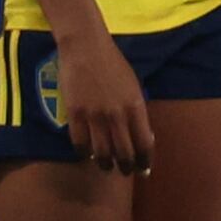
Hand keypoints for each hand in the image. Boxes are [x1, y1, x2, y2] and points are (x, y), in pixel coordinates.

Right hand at [57, 30, 153, 174]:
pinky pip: (79, 143)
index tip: (145, 169)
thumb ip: (137, 112)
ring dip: (105, 164)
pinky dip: (84, 153)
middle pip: (124, 153)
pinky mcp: (74, 114)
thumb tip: (142, 135)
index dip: (146, 161)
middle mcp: (117, 115)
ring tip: (106, 167)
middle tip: (127, 172)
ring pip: (101, 152)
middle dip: (127, 167)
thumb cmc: (113, 65)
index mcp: (136, 107)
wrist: (86, 48)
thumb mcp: (134, 87)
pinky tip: (87, 155)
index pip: (145, 144)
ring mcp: (94, 116)